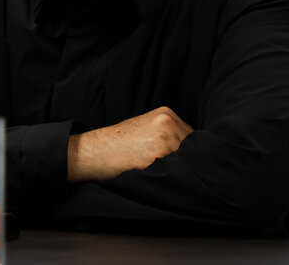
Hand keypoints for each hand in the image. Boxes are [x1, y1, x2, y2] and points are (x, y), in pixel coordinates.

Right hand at [67, 106, 193, 181]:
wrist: (96, 151)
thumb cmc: (119, 145)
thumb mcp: (145, 128)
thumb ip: (169, 133)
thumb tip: (189, 150)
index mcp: (166, 113)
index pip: (191, 136)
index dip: (186, 151)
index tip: (179, 161)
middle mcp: (168, 121)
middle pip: (192, 146)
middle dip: (184, 160)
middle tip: (169, 168)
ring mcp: (165, 136)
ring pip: (186, 159)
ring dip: (179, 168)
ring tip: (160, 171)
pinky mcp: (159, 153)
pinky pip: (176, 169)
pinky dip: (169, 175)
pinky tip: (156, 174)